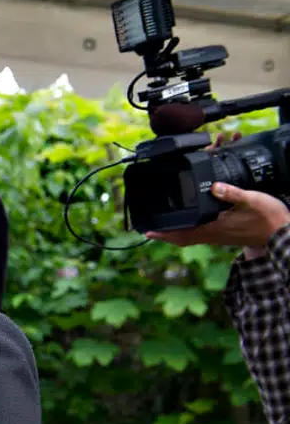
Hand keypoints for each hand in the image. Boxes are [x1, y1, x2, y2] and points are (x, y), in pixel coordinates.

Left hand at [146, 181, 289, 251]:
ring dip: (175, 231)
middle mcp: (213, 235)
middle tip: (149, 229)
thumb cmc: (268, 218)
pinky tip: (189, 222)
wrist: (282, 234)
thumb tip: (214, 186)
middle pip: (181, 237)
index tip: (147, 231)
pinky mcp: (224, 235)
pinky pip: (200, 234)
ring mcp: (218, 236)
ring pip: (190, 236)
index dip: (164, 233)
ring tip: (163, 226)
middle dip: (164, 233)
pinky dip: (190, 229)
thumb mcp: (251, 200)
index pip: (182, 233)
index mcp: (214, 228)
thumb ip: (232, 193)